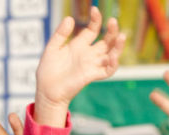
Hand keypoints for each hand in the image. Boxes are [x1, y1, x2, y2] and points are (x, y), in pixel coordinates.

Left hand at [34, 6, 124, 125]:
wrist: (46, 90)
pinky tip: (112, 56)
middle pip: (107, 40)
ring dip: (118, 46)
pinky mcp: (91, 76)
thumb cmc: (48, 71)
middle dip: (112, 31)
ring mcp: (91, 65)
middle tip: (113, 21)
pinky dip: (112, 64)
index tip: (95, 10)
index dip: (96, 19)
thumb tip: (69, 18)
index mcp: (79, 45)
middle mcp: (88, 54)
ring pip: (111, 54)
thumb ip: (60, 34)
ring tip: (122, 36)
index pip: (93, 29)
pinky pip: (107, 71)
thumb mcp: (52, 48)